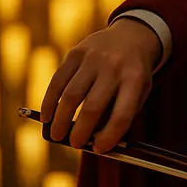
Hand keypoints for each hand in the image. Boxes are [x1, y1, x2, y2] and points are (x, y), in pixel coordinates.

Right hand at [40, 18, 161, 152]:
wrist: (131, 37)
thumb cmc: (133, 75)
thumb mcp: (138, 93)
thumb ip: (119, 114)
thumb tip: (93, 140)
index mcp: (135, 80)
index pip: (122, 115)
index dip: (109, 136)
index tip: (99, 149)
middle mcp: (114, 67)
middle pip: (93, 107)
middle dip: (81, 131)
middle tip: (75, 144)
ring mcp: (93, 58)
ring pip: (71, 95)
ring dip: (61, 120)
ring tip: (57, 135)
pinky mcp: (75, 53)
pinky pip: (58, 81)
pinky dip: (50, 101)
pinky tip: (47, 116)